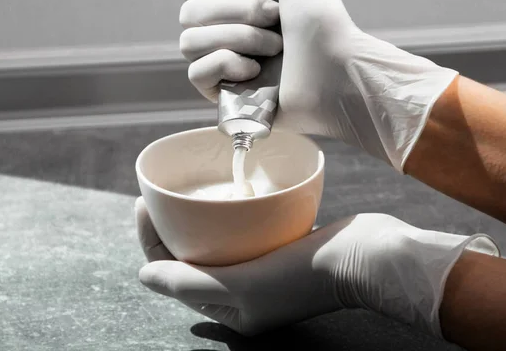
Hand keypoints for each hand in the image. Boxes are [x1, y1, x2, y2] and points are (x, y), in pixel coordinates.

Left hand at [135, 197, 497, 335]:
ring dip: (194, 223)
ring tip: (179, 196)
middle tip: (155, 197)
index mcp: (231, 309)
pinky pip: (241, 235)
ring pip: (215, 246)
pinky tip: (220, 198)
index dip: (151, 243)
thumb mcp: (239, 285)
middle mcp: (244, 295)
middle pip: (192, 260)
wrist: (363, 256)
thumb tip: (144, 276)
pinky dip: (225, 219)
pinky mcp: (281, 250)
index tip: (142, 206)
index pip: (175, 276)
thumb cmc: (303, 274)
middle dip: (169, 231)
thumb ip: (187, 282)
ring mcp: (263, 273)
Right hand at [180, 0, 457, 170]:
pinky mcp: (224, 94)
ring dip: (239, 38)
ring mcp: (222, 64)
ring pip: (190, 42)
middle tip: (275, 19)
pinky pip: (196, 73)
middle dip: (239, 11)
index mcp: (235, 2)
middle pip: (189, 12)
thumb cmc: (323, 22)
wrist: (338, 71)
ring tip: (273, 47)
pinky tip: (256, 71)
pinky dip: (227, 66)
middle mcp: (225, 30)